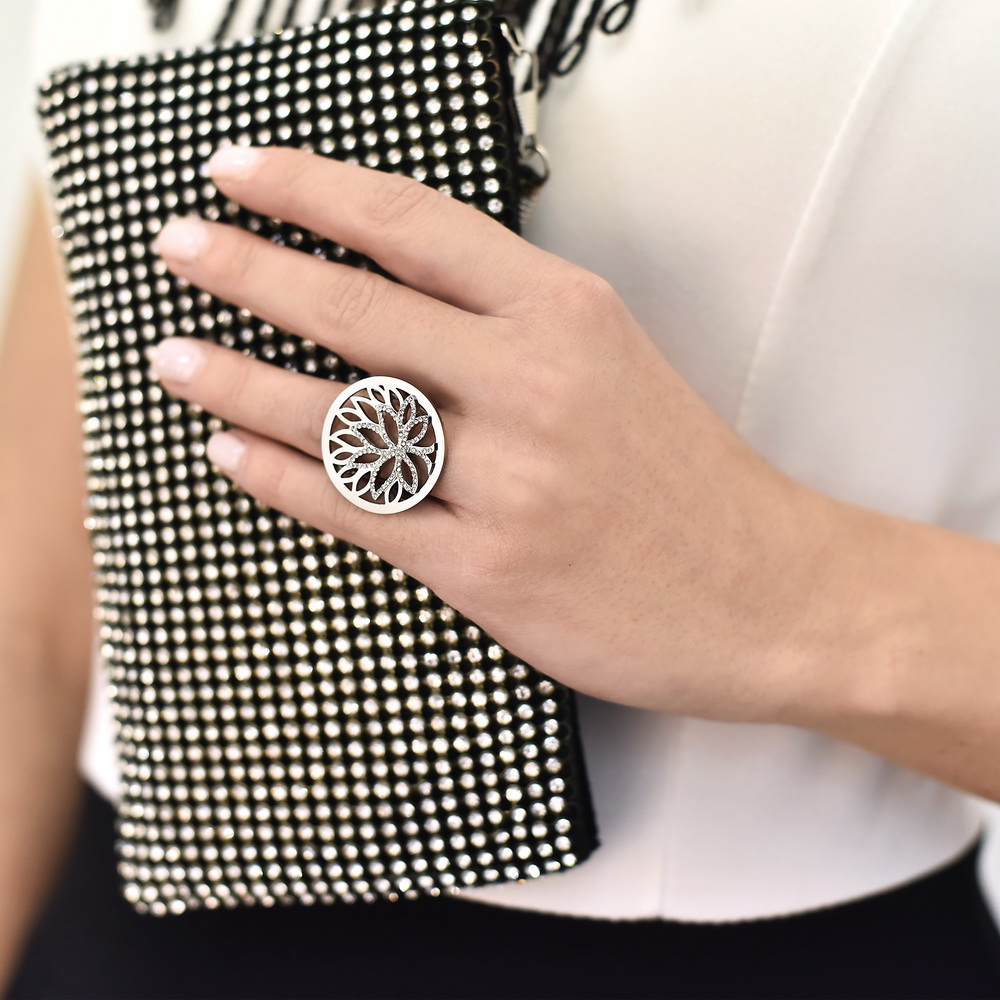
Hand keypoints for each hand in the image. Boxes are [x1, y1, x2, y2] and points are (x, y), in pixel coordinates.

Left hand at [150, 145, 849, 722]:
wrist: (769, 592)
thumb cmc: (693, 480)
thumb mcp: (618, 360)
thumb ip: (515, 323)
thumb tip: (403, 297)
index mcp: (567, 315)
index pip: (411, 223)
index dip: (310, 189)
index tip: (240, 172)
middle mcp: (531, 384)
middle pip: (356, 309)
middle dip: (248, 270)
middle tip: (181, 249)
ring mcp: (505, 480)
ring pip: (338, 415)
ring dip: (238, 381)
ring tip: (176, 358)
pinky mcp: (486, 568)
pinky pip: (355, 512)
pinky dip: (280, 478)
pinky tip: (231, 455)